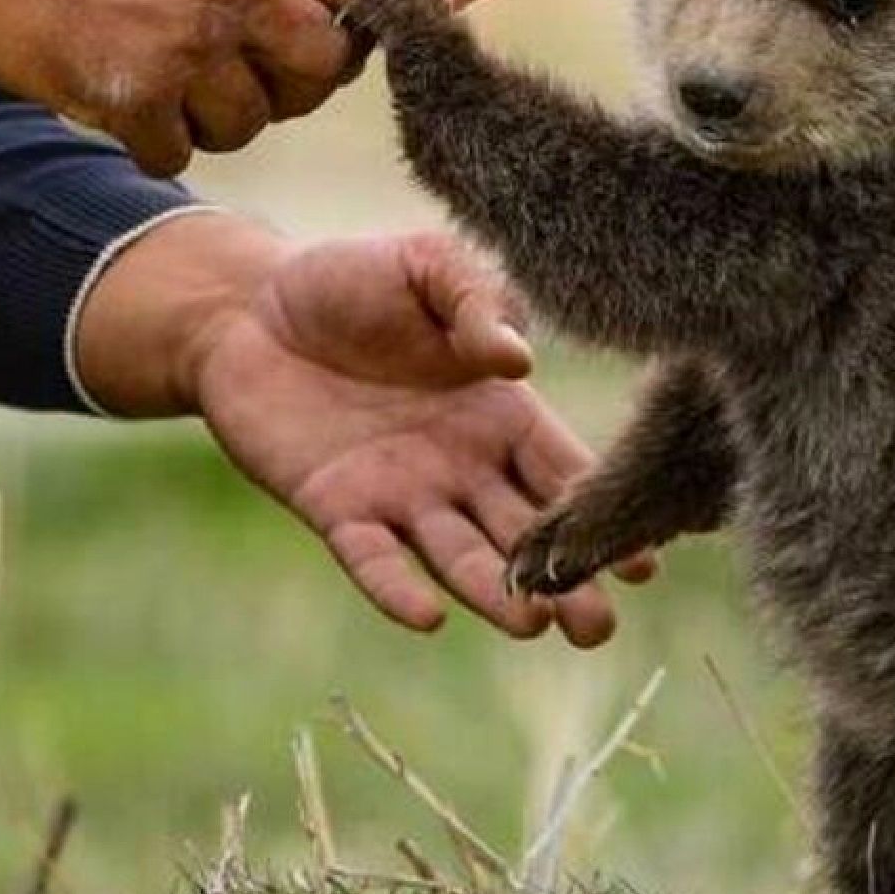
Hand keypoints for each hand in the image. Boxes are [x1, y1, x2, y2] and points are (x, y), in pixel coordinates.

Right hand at [0, 0, 365, 176]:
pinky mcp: (131, 97)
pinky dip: (163, 145)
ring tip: (189, 96)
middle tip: (264, 80)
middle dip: (300, 80)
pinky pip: (179, 152)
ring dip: (226, 118)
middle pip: (321, 66)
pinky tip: (141, 118)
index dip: (337, 15)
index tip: (314, 30)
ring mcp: (183, 47)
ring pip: (253, 120)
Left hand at [73, 214, 650, 645]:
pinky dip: (397, 589)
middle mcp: (461, 466)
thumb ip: (476, 303)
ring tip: (534, 624)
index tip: (646, 557)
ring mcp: (401, 494)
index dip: (602, 509)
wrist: (248, 302)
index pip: (565, 471)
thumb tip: (519, 360)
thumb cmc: (353, 279)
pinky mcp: (337, 509)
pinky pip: (373, 558)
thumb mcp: (428, 267)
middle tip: (598, 626)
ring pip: (460, 557)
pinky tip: (428, 616)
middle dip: (566, 579)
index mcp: (499, 412)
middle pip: (527, 533)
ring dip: (497, 594)